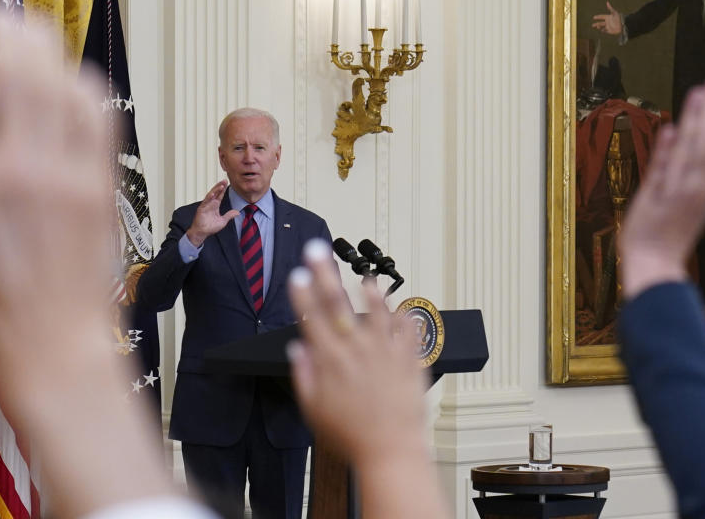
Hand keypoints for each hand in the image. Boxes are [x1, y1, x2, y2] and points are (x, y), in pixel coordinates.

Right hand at [0, 13, 111, 355]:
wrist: (48, 344)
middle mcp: (12, 169)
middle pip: (15, 71)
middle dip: (7, 32)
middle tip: (0, 16)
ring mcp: (63, 176)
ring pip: (60, 86)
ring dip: (47, 49)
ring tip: (33, 30)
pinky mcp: (99, 188)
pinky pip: (100, 120)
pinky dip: (88, 90)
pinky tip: (76, 79)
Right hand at [186, 180, 238, 246]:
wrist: (202, 233)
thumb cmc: (210, 228)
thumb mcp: (223, 221)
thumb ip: (229, 215)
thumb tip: (237, 212)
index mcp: (215, 206)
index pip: (219, 195)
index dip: (223, 190)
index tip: (227, 183)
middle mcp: (210, 204)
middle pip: (215, 193)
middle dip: (220, 186)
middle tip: (225, 180)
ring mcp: (205, 206)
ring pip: (211, 195)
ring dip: (215, 190)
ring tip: (221, 185)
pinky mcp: (201, 209)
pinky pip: (205, 202)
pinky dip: (209, 197)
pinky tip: (213, 193)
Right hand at [287, 240, 425, 463]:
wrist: (391, 452)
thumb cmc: (351, 437)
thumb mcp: (314, 411)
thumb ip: (303, 376)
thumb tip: (296, 350)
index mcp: (330, 361)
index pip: (312, 318)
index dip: (302, 294)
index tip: (297, 274)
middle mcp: (356, 350)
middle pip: (337, 304)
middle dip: (324, 274)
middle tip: (317, 251)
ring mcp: (384, 352)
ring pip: (375, 311)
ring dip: (368, 291)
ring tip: (364, 275)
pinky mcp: (408, 360)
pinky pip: (407, 330)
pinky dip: (402, 315)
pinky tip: (399, 304)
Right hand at [592, 1, 621, 34]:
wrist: (623, 25)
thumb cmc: (619, 18)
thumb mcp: (614, 12)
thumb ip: (610, 8)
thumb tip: (607, 2)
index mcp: (608, 17)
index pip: (602, 16)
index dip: (598, 17)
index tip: (594, 17)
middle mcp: (607, 22)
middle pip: (600, 23)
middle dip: (596, 24)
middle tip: (592, 25)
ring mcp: (608, 26)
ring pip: (601, 27)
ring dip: (598, 27)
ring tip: (597, 26)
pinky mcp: (609, 31)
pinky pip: (604, 31)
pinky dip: (602, 30)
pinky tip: (601, 30)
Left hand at [619, 76, 704, 298]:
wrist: (653, 265)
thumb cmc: (668, 237)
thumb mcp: (687, 204)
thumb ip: (682, 172)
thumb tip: (676, 136)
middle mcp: (696, 189)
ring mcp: (676, 194)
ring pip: (689, 152)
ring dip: (694, 122)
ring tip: (699, 92)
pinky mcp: (654, 201)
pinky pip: (661, 172)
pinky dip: (665, 151)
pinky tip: (669, 128)